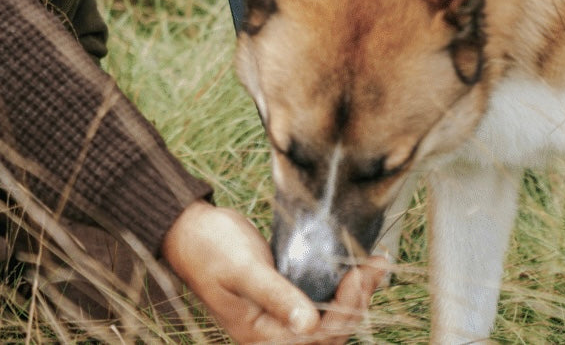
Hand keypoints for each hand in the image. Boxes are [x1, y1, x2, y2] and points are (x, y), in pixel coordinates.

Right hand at [161, 201, 387, 343]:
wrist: (188, 230)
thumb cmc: (209, 248)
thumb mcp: (242, 269)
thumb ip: (276, 295)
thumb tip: (310, 324)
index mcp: (262, 336)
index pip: (318, 335)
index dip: (345, 308)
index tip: (359, 274)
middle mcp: (275, 332)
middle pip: (330, 330)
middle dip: (357, 299)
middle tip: (376, 265)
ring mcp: (280, 315)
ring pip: (329, 314)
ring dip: (354, 292)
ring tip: (375, 264)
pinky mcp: (285, 294)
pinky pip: (319, 296)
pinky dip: (339, 282)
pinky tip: (355, 264)